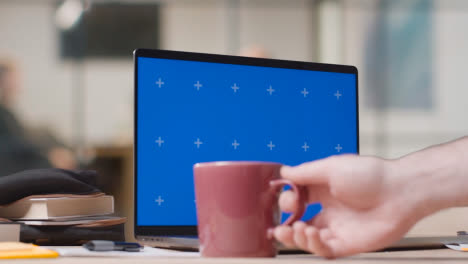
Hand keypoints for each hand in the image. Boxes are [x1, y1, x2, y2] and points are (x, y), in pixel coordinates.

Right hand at [274, 155, 423, 257]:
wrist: (401, 192)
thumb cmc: (371, 175)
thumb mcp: (330, 168)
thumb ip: (305, 172)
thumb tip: (284, 171)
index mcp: (324, 190)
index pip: (298, 199)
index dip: (287, 201)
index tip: (283, 199)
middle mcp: (330, 210)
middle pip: (300, 224)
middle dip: (286, 228)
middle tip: (277, 229)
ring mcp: (339, 228)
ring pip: (309, 240)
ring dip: (297, 238)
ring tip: (296, 229)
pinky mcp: (348, 243)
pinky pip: (325, 250)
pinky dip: (314, 245)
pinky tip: (311, 234)